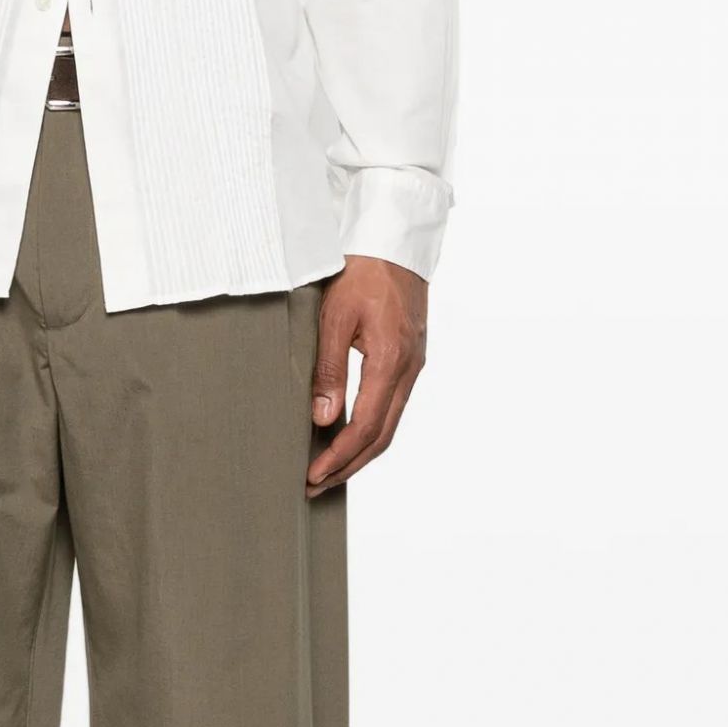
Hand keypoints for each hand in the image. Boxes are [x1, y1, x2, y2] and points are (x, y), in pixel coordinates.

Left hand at [307, 257, 427, 491]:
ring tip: (327, 469)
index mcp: (391, 361)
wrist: (396, 241)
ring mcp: (413, 365)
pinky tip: (348, 435)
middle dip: (348, 466)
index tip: (313, 476)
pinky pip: (392, 406)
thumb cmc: (363, 271)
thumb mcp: (335, 316)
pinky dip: (370, 429)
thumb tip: (323, 419)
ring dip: (359, 452)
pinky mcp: (409, 358)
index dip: (339, 457)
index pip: (366, 426)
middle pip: (382, 436)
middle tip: (314, 485)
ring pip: (389, 424)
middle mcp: (409, 369)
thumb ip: (329, 369)